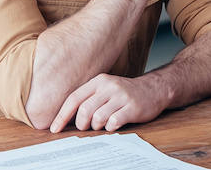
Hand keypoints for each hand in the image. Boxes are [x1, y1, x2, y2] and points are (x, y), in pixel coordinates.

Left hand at [50, 73, 165, 132]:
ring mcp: (122, 96)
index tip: (55, 128)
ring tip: (103, 124)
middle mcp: (110, 86)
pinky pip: (113, 123)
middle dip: (81, 124)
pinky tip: (115, 124)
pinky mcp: (132, 107)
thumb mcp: (106, 89)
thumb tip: (66, 119)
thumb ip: (89, 99)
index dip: (62, 115)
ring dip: (97, 127)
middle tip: (87, 127)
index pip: (74, 98)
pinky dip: (110, 128)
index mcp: (99, 81)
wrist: (155, 89)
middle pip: (84, 111)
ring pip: (97, 118)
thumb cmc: (125, 94)